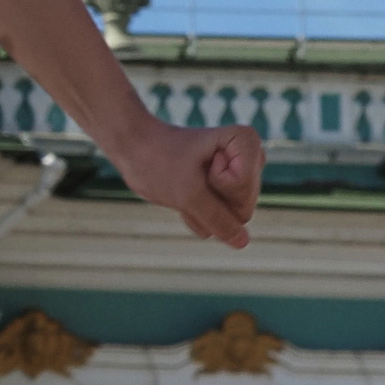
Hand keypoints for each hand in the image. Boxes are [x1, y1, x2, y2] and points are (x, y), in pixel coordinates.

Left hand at [111, 118, 262, 248]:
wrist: (134, 149)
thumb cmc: (159, 161)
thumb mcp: (188, 195)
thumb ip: (219, 220)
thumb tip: (243, 242)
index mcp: (247, 142)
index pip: (244, 191)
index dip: (217, 184)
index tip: (197, 163)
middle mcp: (250, 156)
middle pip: (244, 207)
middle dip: (211, 201)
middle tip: (190, 176)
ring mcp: (238, 174)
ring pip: (233, 217)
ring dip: (202, 210)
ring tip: (186, 184)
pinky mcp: (225, 190)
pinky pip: (220, 220)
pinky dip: (197, 214)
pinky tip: (184, 194)